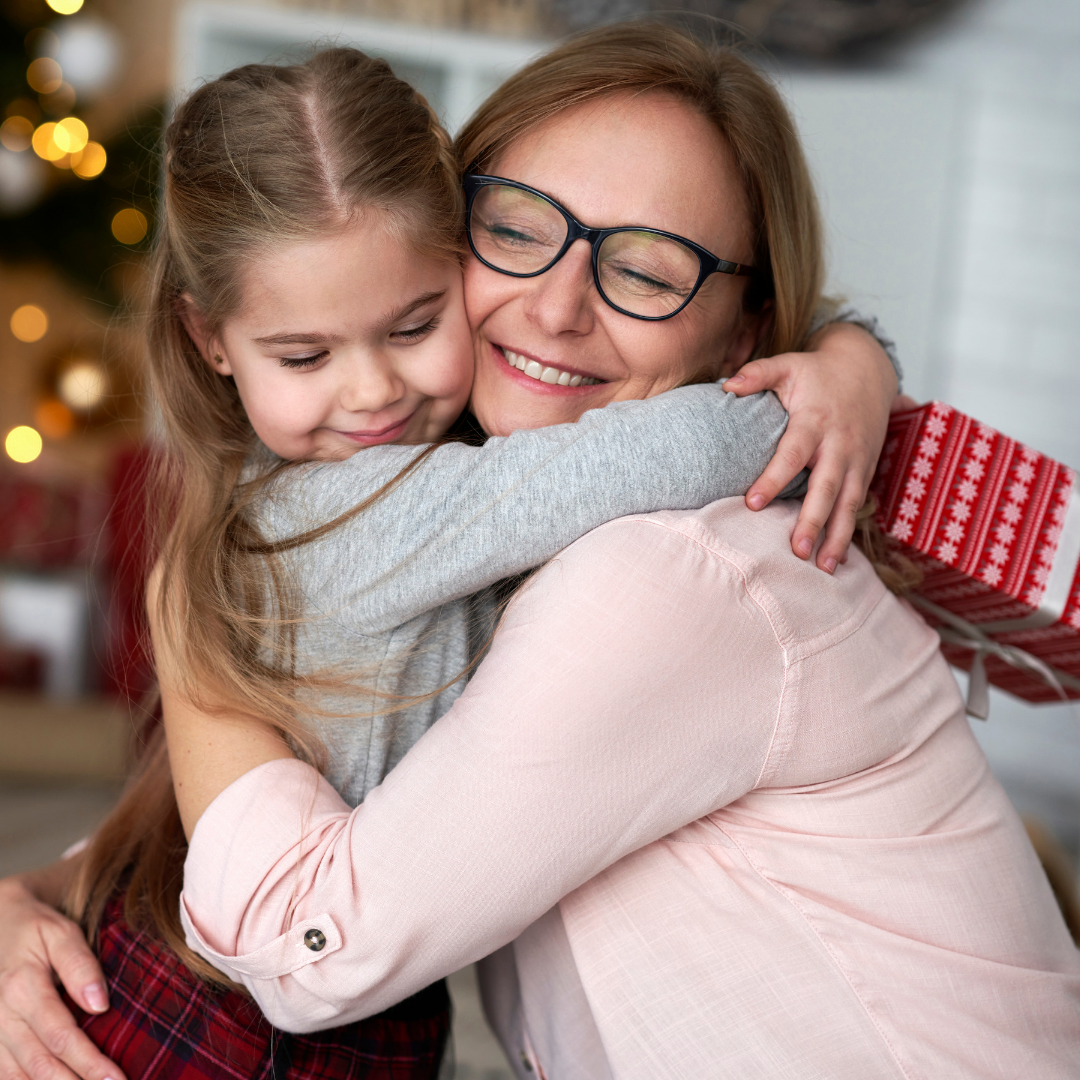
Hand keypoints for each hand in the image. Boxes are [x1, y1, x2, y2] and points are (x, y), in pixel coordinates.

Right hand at [0, 872, 123, 1079]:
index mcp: (22, 988)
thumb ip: (80, 965)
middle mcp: (1, 1017)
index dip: (88, 1061)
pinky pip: (6, 1073)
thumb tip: (99, 1004)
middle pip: (41, 1063)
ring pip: (21, 1075)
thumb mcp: (62, 933)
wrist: (1, 926)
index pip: (60, 1036)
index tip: (116, 1078)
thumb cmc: (38, 929)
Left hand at [722, 322, 897, 571]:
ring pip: (849, 503)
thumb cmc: (818, 372)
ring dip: (838, 537)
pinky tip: (836, 560)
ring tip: (822, 567)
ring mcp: (857, 460)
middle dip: (814, 519)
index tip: (752, 503)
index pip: (792, 454)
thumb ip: (758, 374)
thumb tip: (726, 385)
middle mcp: (840, 444)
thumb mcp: (788, 364)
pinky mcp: (866, 470)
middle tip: (797, 550)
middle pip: (827, 486)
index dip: (773, 479)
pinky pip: (859, 506)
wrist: (868, 369)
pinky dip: (850, 533)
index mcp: (815, 420)